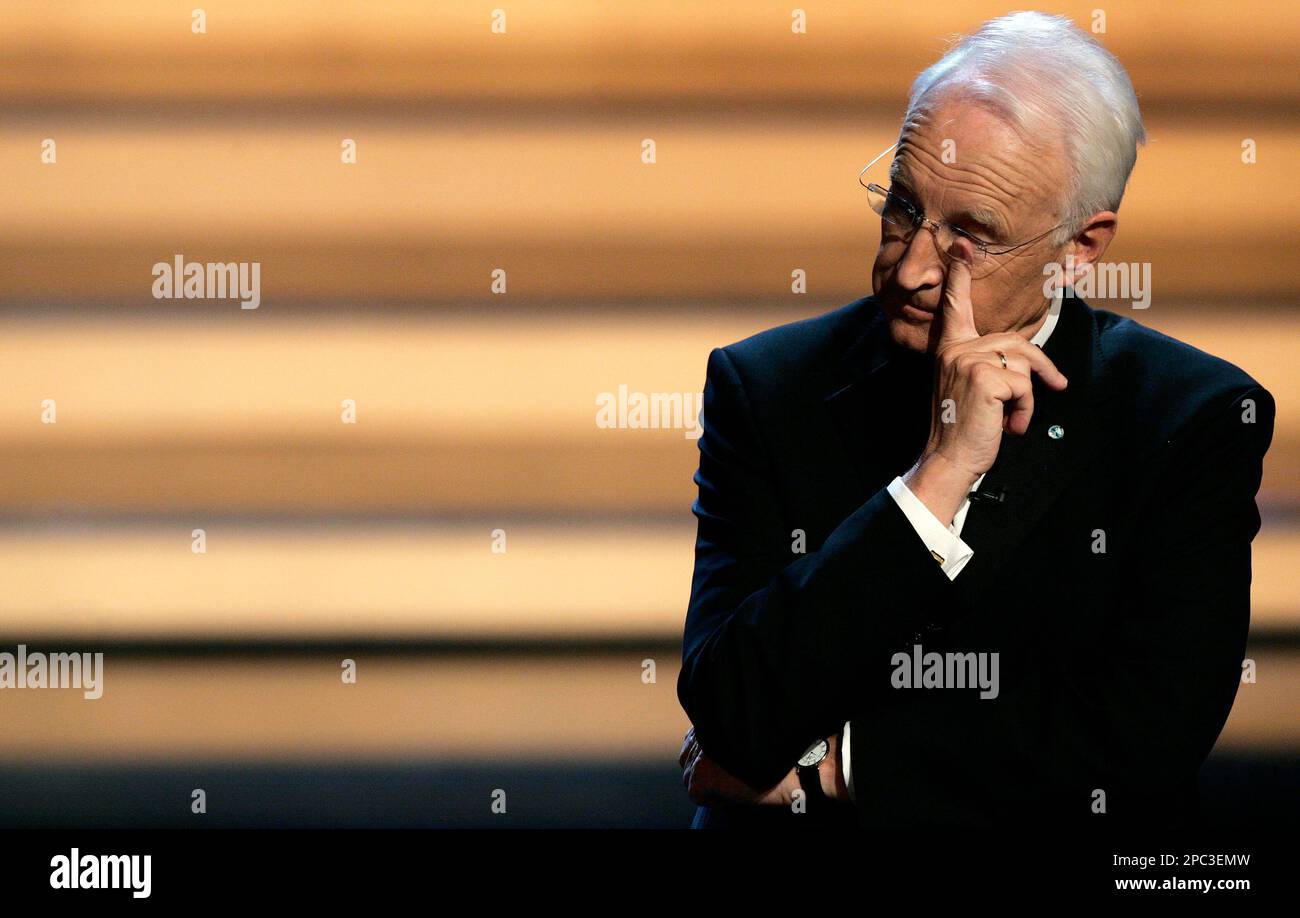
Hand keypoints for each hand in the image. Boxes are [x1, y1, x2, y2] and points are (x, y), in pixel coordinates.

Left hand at [678, 726, 844, 805]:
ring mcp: (701, 755)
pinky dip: (711, 800)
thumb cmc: (781, 751)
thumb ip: (730, 733)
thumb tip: (716, 748)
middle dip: (701, 769)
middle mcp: (703, 734)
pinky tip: (729, 797)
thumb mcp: (750, 735)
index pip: (693, 739)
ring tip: (728, 787)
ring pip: (689, 776)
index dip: (704, 755)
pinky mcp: (703, 775)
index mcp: (715, 720)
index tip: (720, 765)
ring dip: (706, 784)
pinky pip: (695, 793)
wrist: (796, 765)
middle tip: (724, 778)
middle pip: (686, 757)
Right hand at [907, 240, 1068, 522]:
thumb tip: (1032, 365)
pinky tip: (1009, 424)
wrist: (949, 459)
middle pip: (1016, 342)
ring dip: (1028, 396)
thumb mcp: (972, 388)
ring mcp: (967, 360)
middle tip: (1055, 388)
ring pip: (1024, 363)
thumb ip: (989, 365)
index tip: (961, 245)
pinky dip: (1025, 409)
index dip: (960, 276)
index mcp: (949, 347)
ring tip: (1011, 418)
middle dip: (1041, 368)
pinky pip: (1025, 384)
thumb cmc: (964, 428)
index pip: (955, 305)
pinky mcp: (984, 377)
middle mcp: (955, 348)